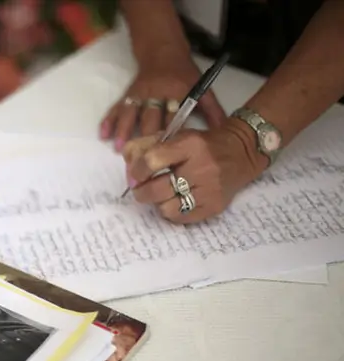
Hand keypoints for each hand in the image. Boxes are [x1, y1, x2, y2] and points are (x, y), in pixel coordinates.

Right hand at [100, 56, 225, 151]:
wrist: (164, 51)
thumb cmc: (185, 75)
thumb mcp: (203, 88)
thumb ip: (213, 111)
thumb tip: (223, 134)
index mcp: (178, 93)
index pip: (174, 117)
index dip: (170, 136)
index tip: (167, 155)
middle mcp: (158, 92)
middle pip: (151, 118)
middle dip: (145, 138)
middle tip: (141, 160)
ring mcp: (141, 93)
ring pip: (131, 112)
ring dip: (125, 130)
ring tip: (120, 148)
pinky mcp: (128, 93)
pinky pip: (117, 107)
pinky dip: (109, 120)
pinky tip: (103, 134)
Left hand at [123, 119, 267, 223]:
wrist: (241, 153)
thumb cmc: (201, 145)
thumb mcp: (175, 135)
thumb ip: (146, 145)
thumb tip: (126, 161)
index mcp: (190, 145)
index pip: (152, 161)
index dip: (136, 171)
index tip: (134, 176)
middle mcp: (202, 167)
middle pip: (156, 189)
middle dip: (140, 192)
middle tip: (139, 190)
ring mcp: (210, 190)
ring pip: (166, 207)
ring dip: (157, 203)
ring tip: (160, 195)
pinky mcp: (214, 207)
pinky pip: (180, 218)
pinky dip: (171, 212)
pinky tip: (173, 202)